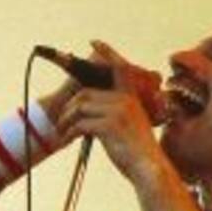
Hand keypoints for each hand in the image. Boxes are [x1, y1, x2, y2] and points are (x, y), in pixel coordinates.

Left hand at [55, 41, 164, 180]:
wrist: (149, 168)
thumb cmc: (139, 152)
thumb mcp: (132, 126)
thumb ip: (118, 113)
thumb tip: (91, 110)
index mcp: (131, 98)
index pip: (119, 68)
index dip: (107, 53)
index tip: (94, 42)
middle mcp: (125, 101)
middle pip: (85, 94)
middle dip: (69, 108)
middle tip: (62, 122)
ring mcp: (117, 112)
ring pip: (79, 107)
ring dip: (66, 120)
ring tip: (63, 132)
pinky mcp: (109, 125)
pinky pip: (79, 123)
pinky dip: (69, 132)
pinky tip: (68, 139)